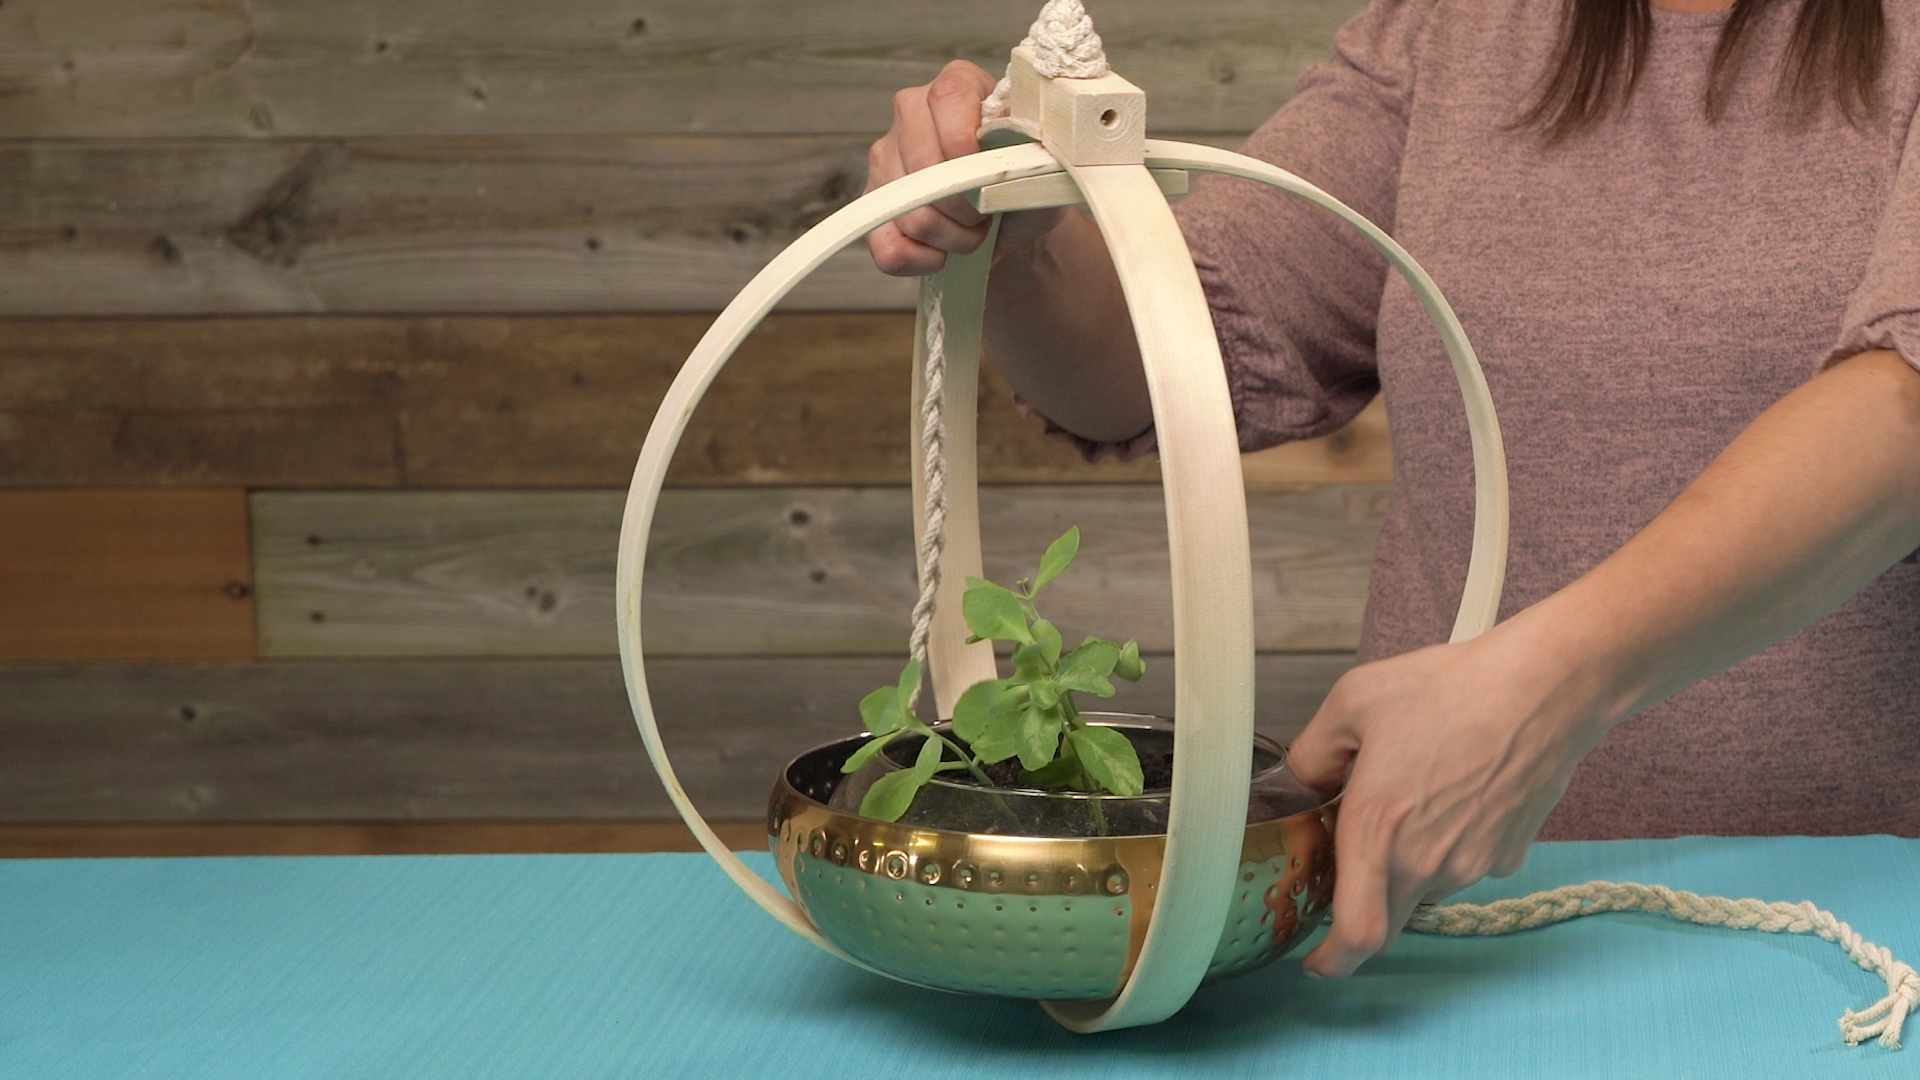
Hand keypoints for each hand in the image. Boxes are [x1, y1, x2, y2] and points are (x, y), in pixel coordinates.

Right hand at [865, 60, 1065, 275]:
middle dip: (964, 207)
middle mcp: (912, 111)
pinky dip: (922, 259)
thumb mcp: (1045, 157)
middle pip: (923, 166)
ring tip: (972, 231)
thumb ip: (1035, 137)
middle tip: (988, 216)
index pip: (947, 100)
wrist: (1013, 219)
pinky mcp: (873, 202)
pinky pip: (887, 246)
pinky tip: (944, 250)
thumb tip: (1021, 125)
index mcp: (957, 85)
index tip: (991, 176)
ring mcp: (885, 156)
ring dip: (951, 237)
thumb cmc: (1026, 180)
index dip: (967, 146)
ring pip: (908, 212)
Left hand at [1285, 617, 1616, 976]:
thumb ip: (1311, 755)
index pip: (1356, 932)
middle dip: (1360, 904)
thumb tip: (1299, 786)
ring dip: (1405, 862)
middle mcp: (1427, 861)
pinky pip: (1462, 865)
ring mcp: (1473, 864)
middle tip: (1349, 858)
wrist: (1546, 688)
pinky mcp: (1509, 854)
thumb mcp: (1352, 702)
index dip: (1333, 960)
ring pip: (1423, 887)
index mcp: (1377, 830)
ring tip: (1412, 792)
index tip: (1315, 961)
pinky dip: (1446, 843)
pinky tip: (1452, 789)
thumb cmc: (1451, 689)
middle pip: (1387, 918)